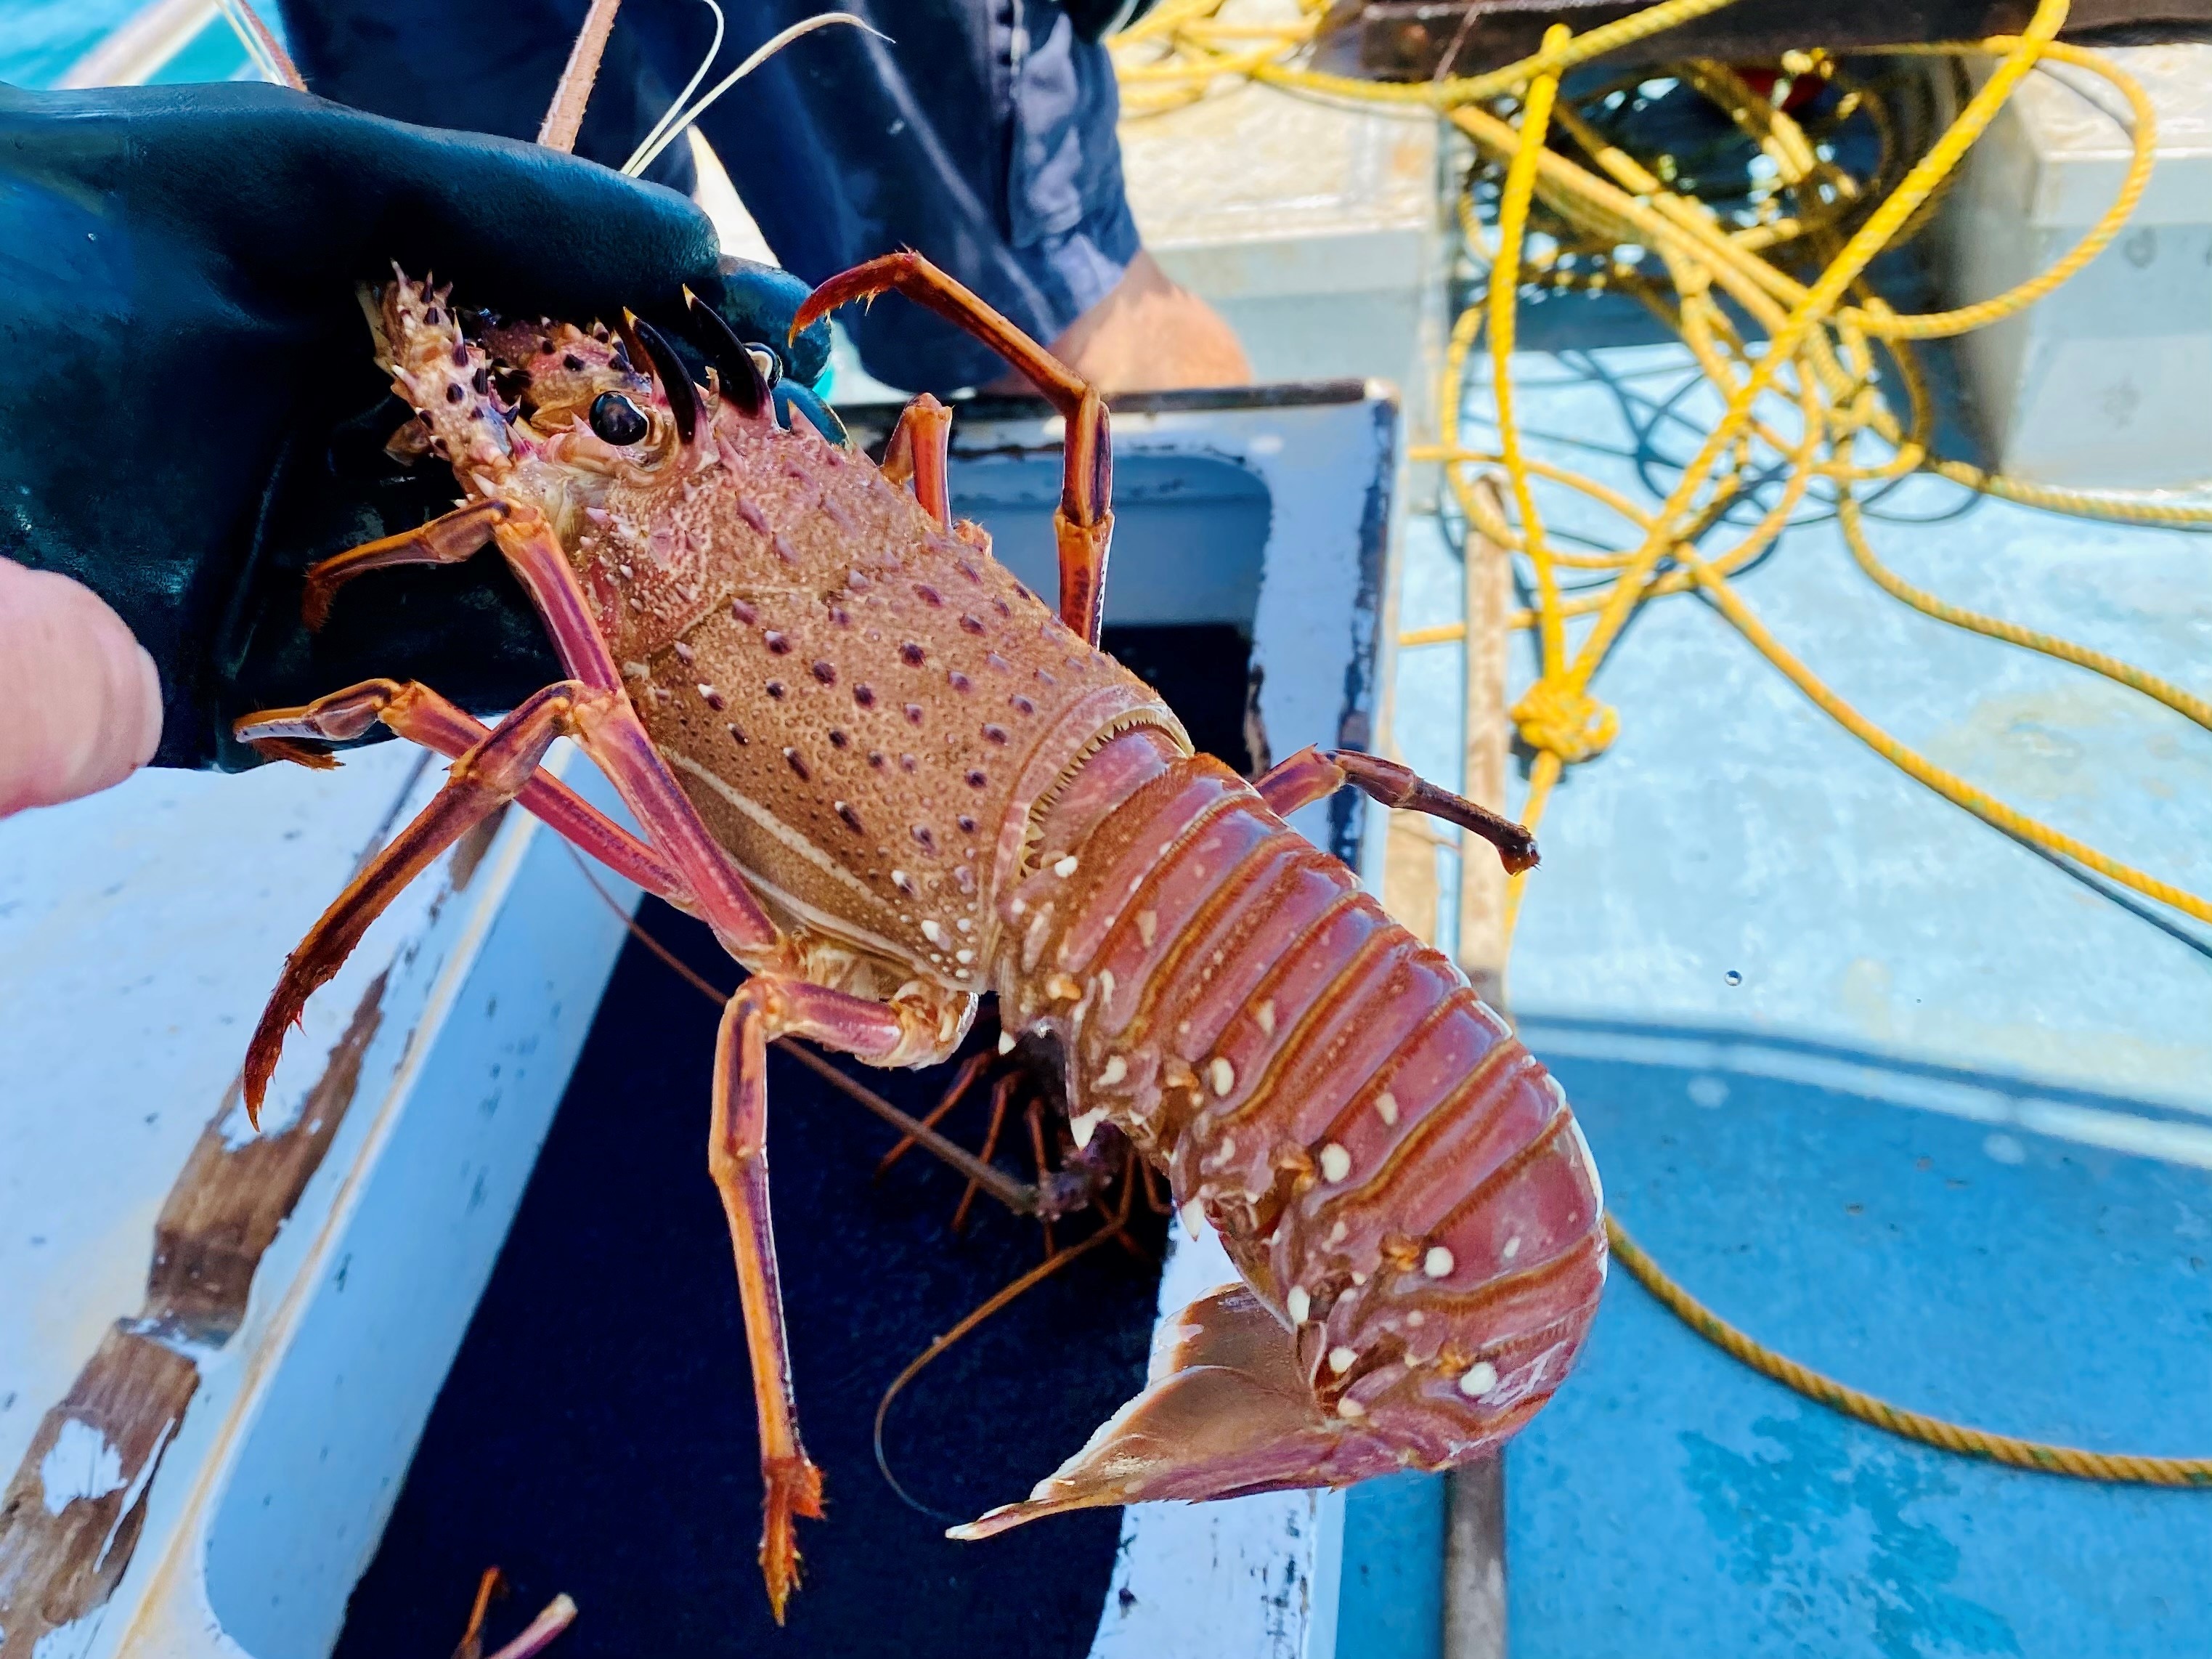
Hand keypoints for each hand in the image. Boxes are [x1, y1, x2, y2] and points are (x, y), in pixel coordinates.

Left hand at [0, 81, 827, 770]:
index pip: (571, 338)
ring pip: (512, 599)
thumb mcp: (290, 180)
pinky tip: (616, 666)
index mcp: (373, 317)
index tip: (792, 362)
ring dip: (623, 603)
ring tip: (741, 598)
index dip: (686, 349)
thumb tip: (699, 245)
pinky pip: (415, 696)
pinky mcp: (260, 687)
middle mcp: (362, 449)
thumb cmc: (53, 237)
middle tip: (799, 504)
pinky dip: (517, 687)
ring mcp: (317, 571)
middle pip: (559, 482)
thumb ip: (490, 206)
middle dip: (680, 494)